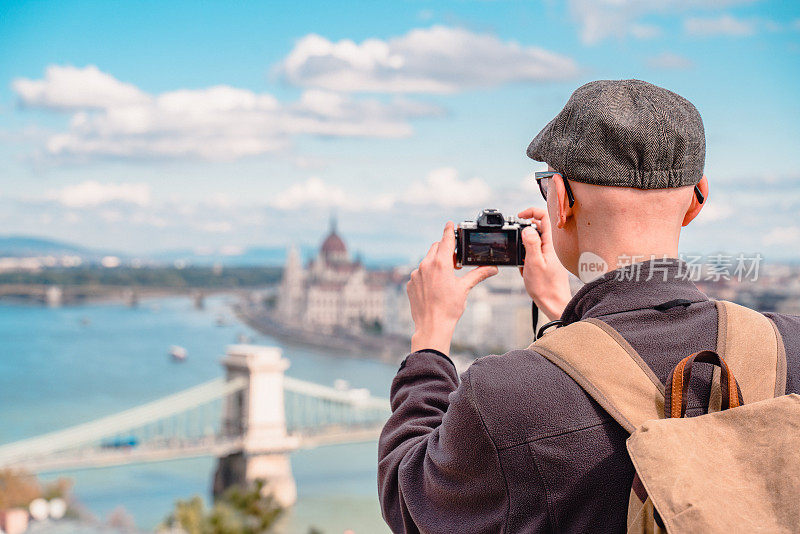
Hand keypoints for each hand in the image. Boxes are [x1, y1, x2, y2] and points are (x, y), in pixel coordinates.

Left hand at [407, 222, 497, 354]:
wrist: (432, 326)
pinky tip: (435, 287)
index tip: (450, 224)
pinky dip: (427, 275)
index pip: (446, 240)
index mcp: (440, 263)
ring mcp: (416, 274)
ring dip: (436, 263)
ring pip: (427, 260)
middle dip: (446, 250)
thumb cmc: (449, 308)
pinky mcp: (410, 283)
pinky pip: (419, 273)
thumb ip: (478, 274)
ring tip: (446, 276)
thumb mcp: (465, 288)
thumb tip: (492, 268)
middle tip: (456, 262)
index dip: (449, 230)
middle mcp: (425, 265)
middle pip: (436, 248)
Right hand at [517, 207, 571, 320]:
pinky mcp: (547, 261)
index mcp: (550, 243)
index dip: (531, 212)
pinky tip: (525, 268)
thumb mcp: (533, 263)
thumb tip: (527, 228)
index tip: (520, 217)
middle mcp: (551, 246)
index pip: (544, 217)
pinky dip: (527, 256)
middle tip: (516, 242)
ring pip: (535, 240)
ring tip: (521, 260)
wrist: (554, 303)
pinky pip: (535, 251)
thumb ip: (531, 244)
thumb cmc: (545, 286)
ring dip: (524, 245)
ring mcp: (550, 253)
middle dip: (524, 231)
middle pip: (538, 226)